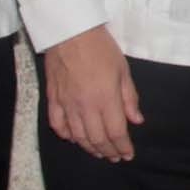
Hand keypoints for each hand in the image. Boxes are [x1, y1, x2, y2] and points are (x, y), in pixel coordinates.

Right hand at [42, 27, 142, 162]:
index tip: (128, 155)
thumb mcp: (123, 70)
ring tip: (99, 152)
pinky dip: (66, 135)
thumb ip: (130, 98)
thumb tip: (137, 121)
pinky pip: (57, 124)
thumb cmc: (101, 48)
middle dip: (108, 151)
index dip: (123, 147)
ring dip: (89, 147)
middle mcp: (85, 106)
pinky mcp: (53, 99)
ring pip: (77, 136)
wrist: (70, 32)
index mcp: (106, 99)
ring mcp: (67, 104)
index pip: (116, 132)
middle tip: (115, 157)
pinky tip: (73, 138)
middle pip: (97, 139)